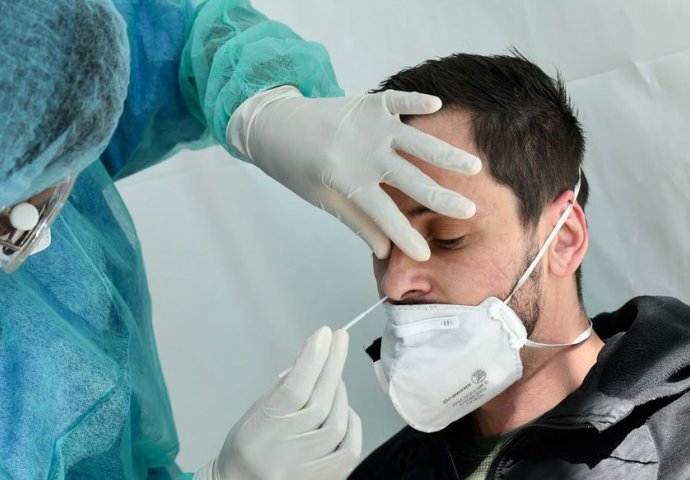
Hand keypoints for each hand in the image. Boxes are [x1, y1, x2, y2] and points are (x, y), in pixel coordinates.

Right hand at [194, 327, 360, 479]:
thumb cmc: (248, 445)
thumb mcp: (258, 410)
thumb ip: (287, 385)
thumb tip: (314, 353)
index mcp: (260, 432)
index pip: (294, 390)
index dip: (312, 359)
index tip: (324, 335)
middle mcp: (283, 454)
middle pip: (319, 404)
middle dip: (332, 366)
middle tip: (339, 341)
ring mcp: (305, 471)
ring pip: (336, 424)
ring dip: (341, 394)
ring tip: (335, 378)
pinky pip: (349, 449)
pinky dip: (351, 423)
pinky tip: (345, 410)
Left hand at [227, 86, 480, 261]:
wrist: (274, 125)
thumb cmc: (297, 168)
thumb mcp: (324, 199)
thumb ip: (357, 220)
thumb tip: (386, 249)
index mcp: (346, 179)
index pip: (384, 214)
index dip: (405, 236)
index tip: (425, 255)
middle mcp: (362, 151)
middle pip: (410, 179)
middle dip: (442, 197)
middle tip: (470, 209)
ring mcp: (368, 124)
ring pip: (415, 141)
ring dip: (445, 154)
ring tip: (474, 166)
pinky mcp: (368, 103)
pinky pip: (398, 101)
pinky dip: (417, 103)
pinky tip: (438, 106)